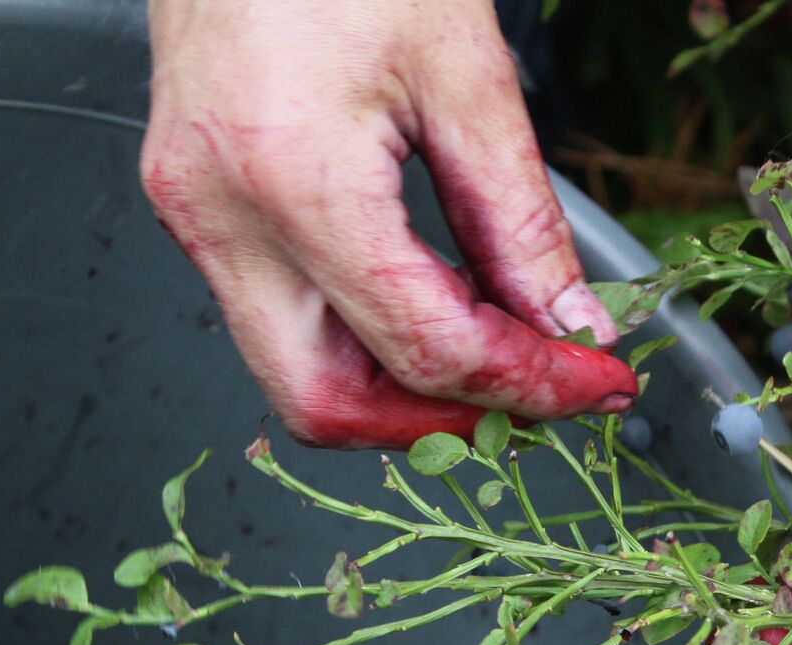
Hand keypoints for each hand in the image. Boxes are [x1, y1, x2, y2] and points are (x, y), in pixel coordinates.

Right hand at [141, 0, 636, 449]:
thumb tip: (570, 327)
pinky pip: (279, 315)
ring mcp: (193, 213)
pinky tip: (435, 304)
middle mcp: (220, 215)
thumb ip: (520, 222)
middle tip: (537, 399)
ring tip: (498, 353)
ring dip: (401, 389)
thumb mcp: (468, 77)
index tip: (598, 382)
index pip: (426, 348)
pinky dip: (363, 336)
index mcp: (292, 179)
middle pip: (325, 402)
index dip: (528, 385)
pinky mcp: (194, 201)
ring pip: (293, 372)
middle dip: (441, 422)